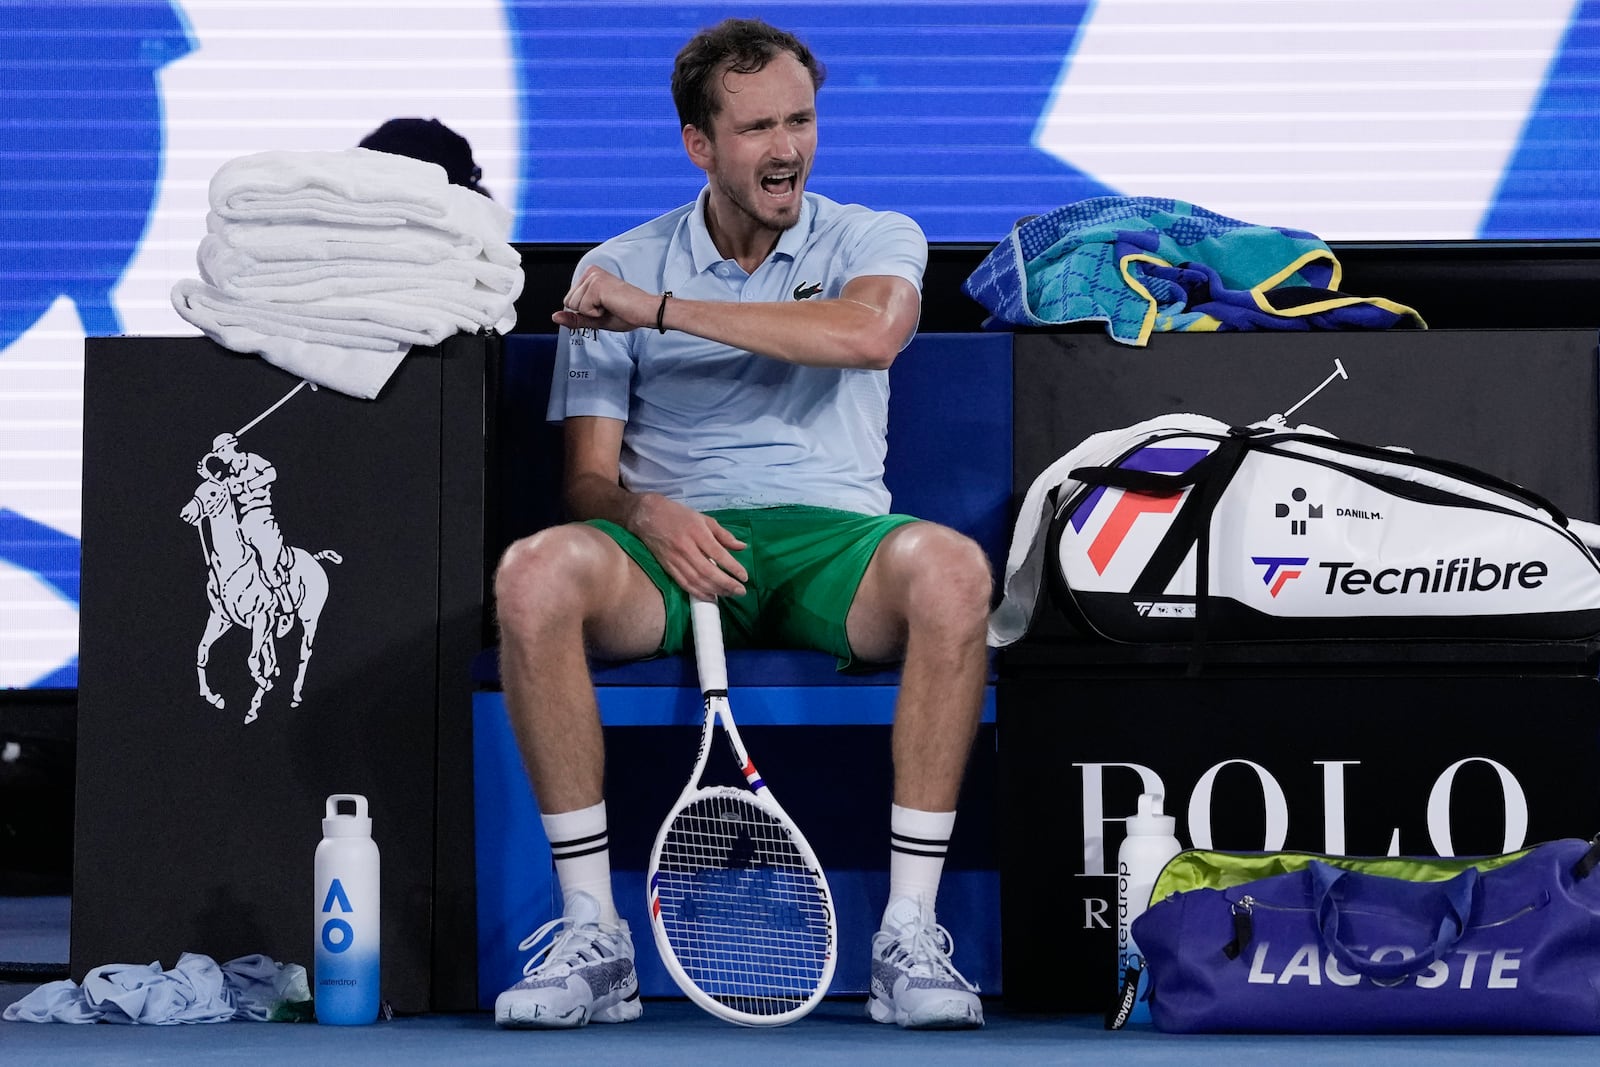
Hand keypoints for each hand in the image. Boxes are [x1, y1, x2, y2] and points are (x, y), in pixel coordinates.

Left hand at [552, 265, 658, 333]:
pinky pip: (583, 308)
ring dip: (592, 313)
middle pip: (569, 302)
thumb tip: (554, 317)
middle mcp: (590, 272)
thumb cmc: (627, 313)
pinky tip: (611, 305)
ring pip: (574, 305)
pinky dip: (596, 314)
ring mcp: (593, 277)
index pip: (569, 300)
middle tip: (608, 307)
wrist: (646, 312)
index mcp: (590, 275)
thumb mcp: (595, 318)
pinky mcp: (596, 285)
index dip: (586, 312)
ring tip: (610, 306)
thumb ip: (575, 318)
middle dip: (587, 312)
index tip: (604, 307)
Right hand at [628, 494, 747, 601]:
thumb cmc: (678, 515)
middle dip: (726, 584)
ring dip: (715, 590)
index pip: (718, 554)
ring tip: (729, 595)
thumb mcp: (703, 519)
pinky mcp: (667, 567)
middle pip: (708, 571)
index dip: (732, 567)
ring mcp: (675, 559)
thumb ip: (723, 534)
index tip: (744, 576)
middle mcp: (686, 547)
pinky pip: (684, 584)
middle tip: (741, 591)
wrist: (647, 515)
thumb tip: (742, 547)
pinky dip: (698, 593)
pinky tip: (710, 597)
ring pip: (696, 580)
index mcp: (697, 532)